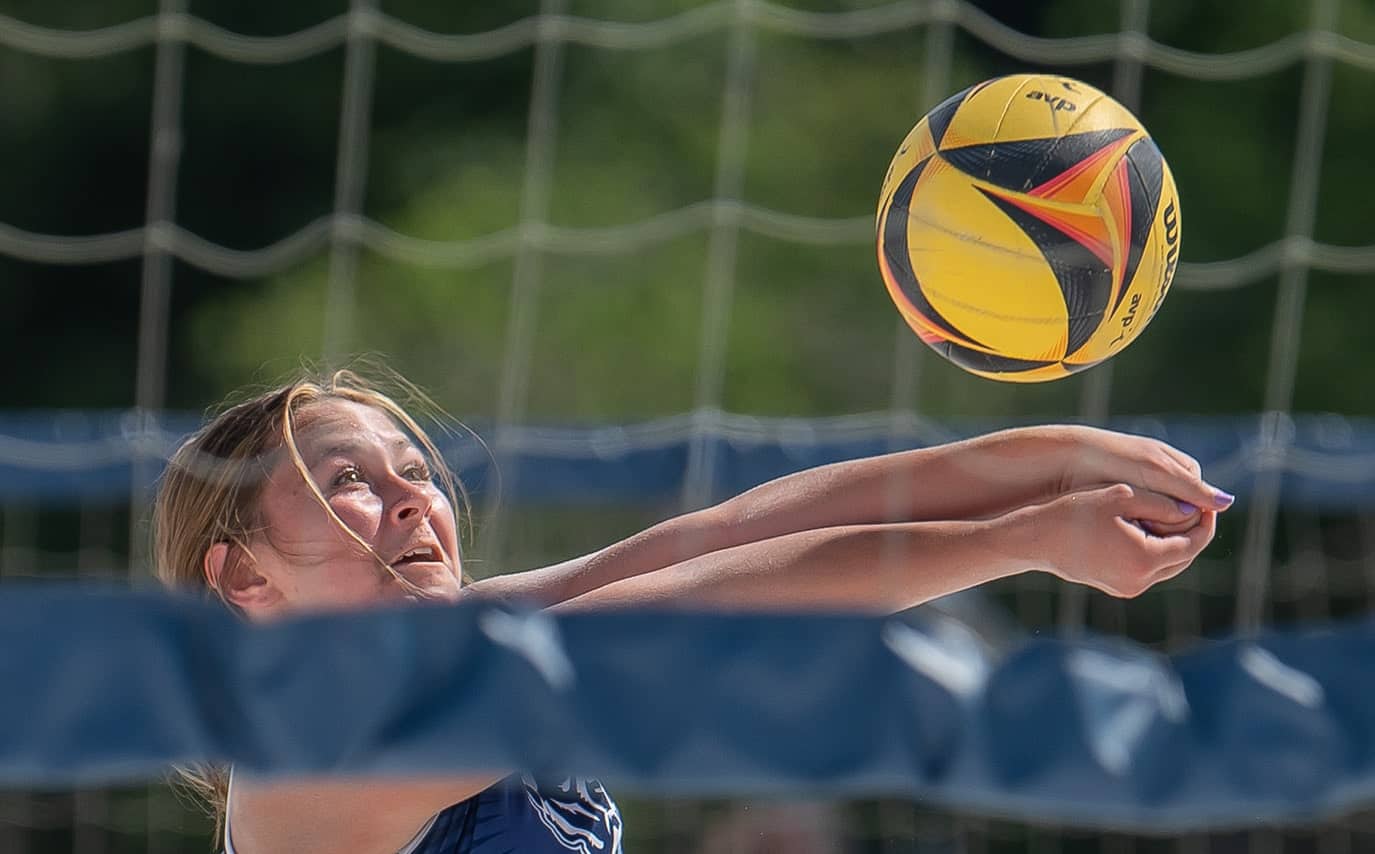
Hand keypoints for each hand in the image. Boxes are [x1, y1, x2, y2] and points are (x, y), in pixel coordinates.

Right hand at [1007, 483, 1216, 597]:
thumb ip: (1164, 503)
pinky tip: (1150, 529)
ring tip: (1174, 517)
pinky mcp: (1118, 588)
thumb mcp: (1123, 496)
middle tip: (1195, 508)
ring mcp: (1129, 588)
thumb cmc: (1076, 512)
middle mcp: (1140, 581)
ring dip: (1175, 543)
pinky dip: (1155, 551)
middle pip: (1184, 558)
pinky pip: (1149, 570)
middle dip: (1193, 533)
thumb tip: (1195, 509)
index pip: (1193, 543)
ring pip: (1168, 566)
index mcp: (1145, 559)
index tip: (1205, 503)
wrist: (1038, 538)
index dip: (1205, 522)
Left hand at [1042, 425, 1233, 513]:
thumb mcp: (1156, 475)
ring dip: (1153, 528)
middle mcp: (1166, 477)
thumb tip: (1228, 504)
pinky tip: (1126, 533)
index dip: (1191, 515)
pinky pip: (1141, 521)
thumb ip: (1190, 490)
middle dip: (1170, 524)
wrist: (1068, 458)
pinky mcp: (1124, 500)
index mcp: (1179, 465)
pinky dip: (1136, 527)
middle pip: (1181, 512)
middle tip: (1153, 532)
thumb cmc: (1115, 461)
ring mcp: (1145, 489)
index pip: (1199, 500)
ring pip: (1161, 519)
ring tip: (1137, 532)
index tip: (1173, 523)